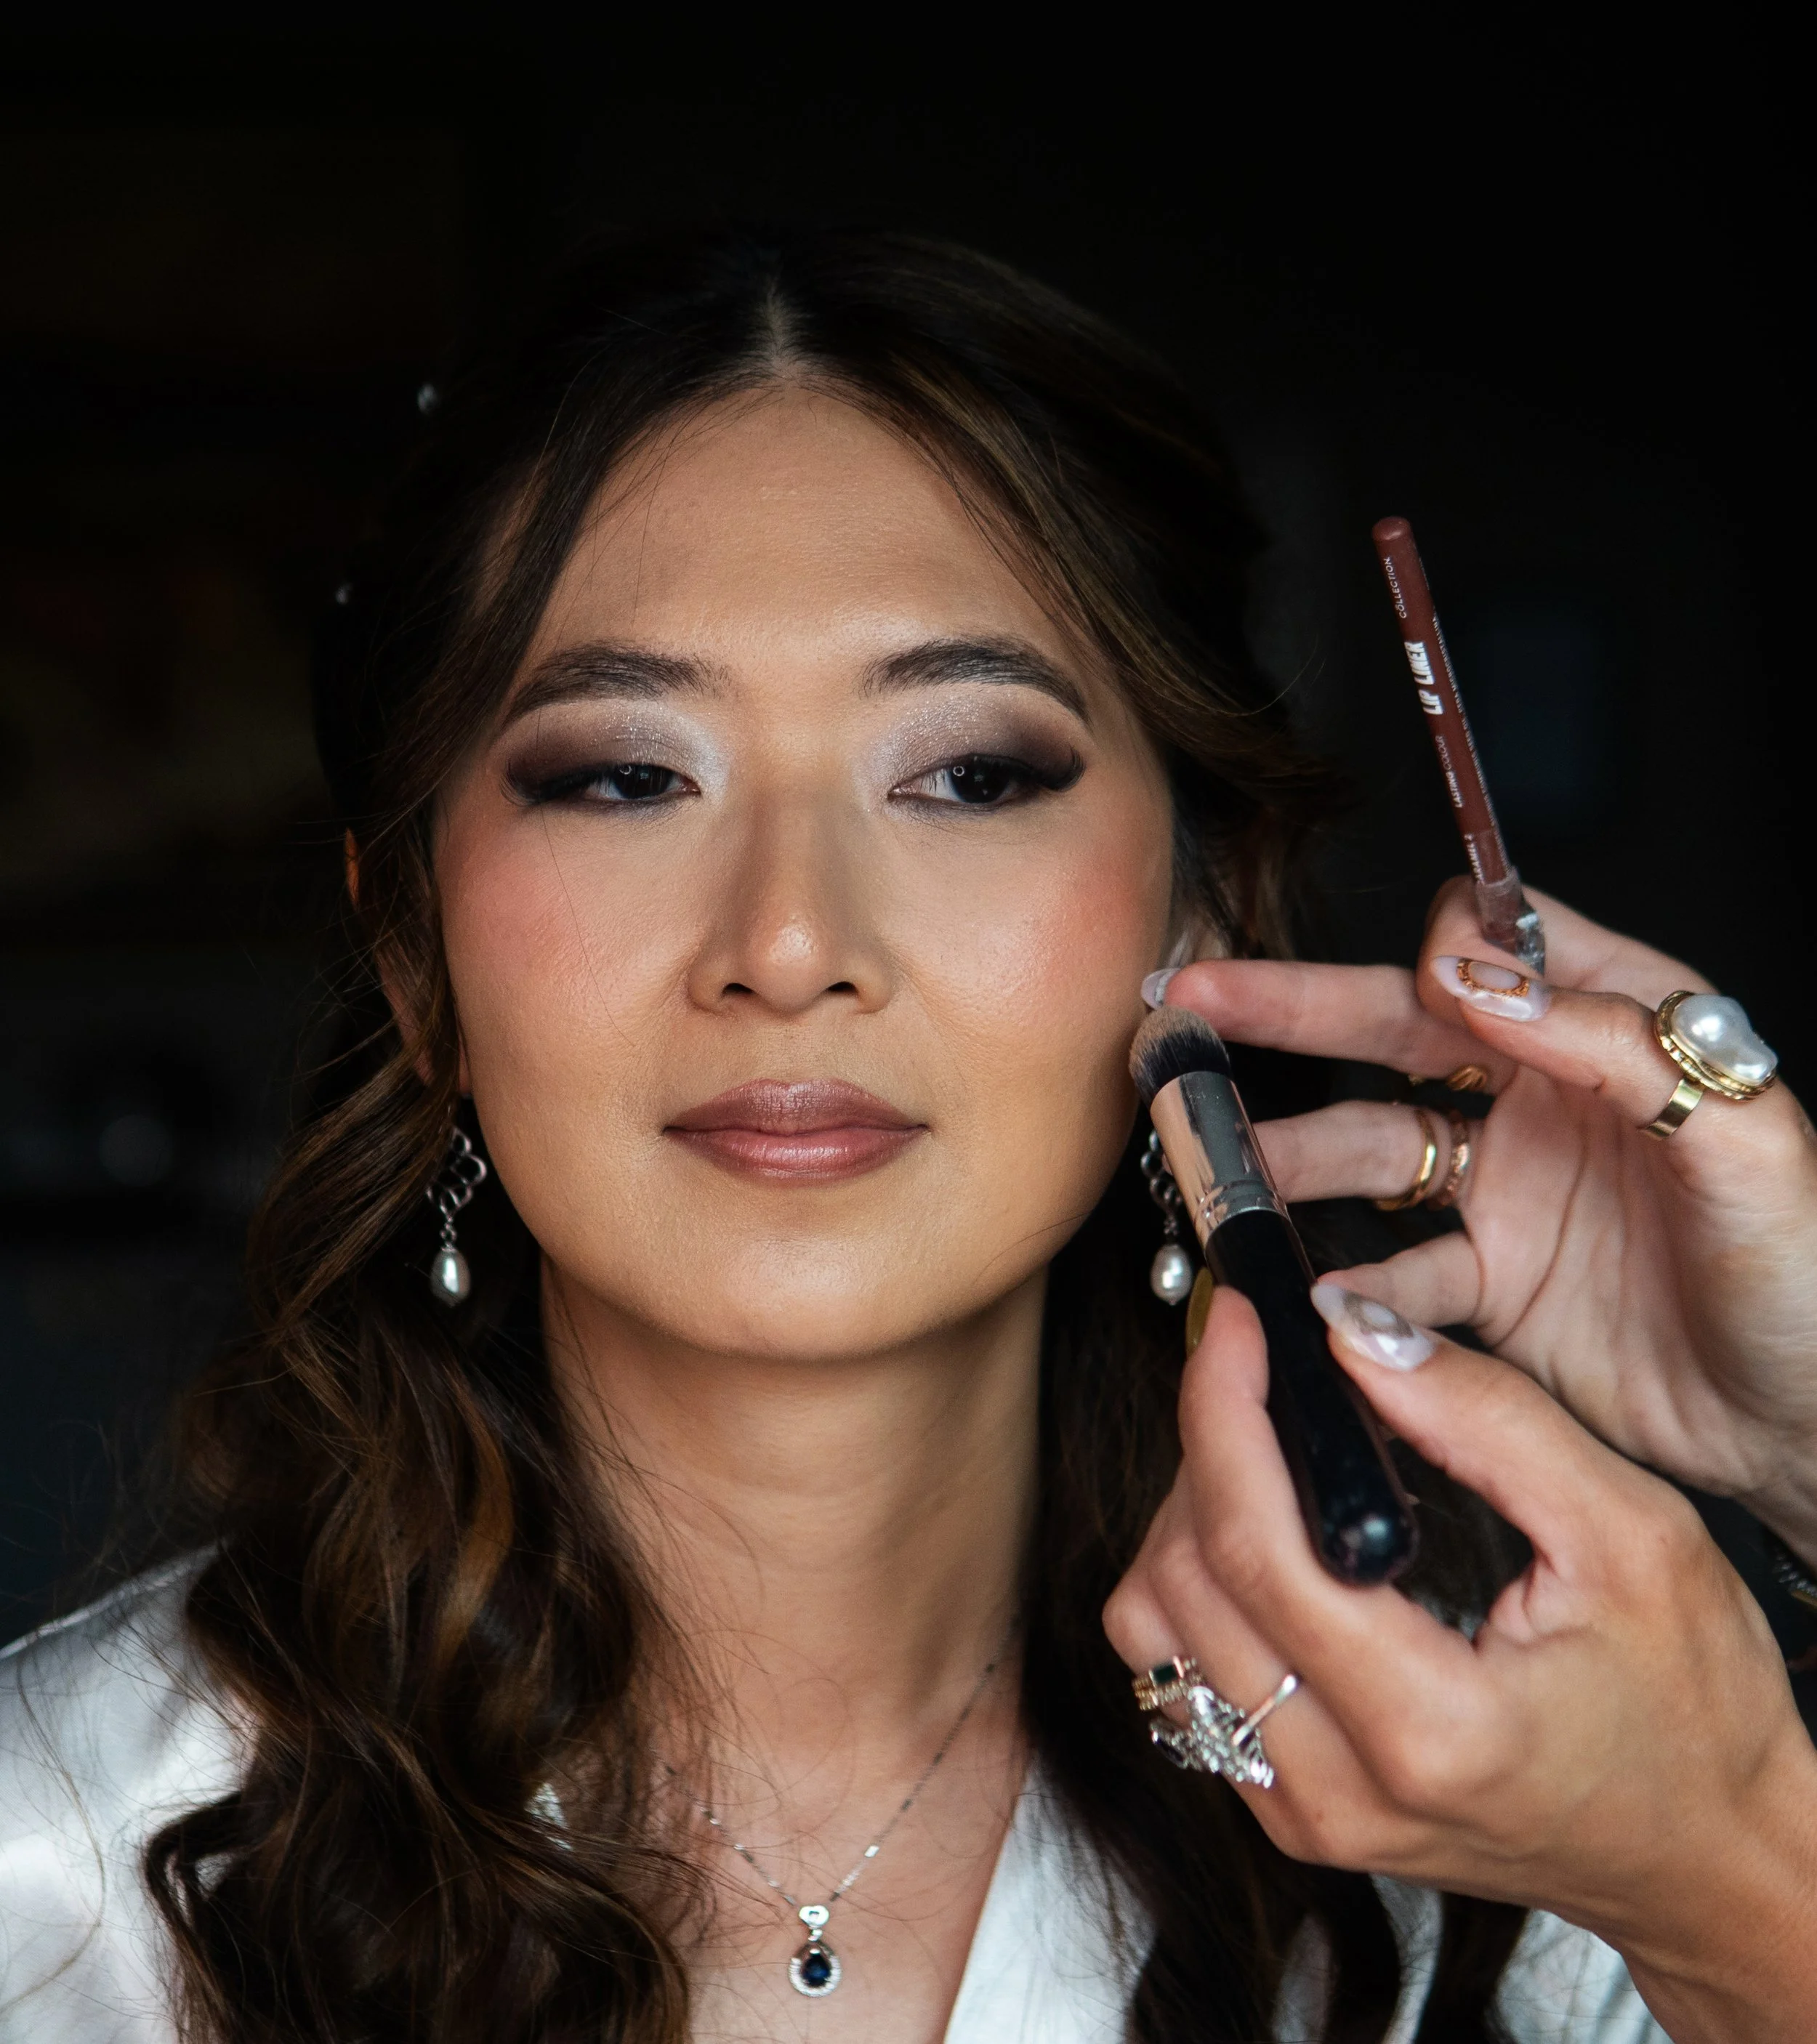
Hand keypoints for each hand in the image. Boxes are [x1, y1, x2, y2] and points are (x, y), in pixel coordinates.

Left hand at [1103, 1284, 1816, 2042]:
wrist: (1710, 1855)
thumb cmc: (1695, 1709)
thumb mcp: (1632, 1533)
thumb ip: (1486, 1421)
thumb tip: (1355, 1334)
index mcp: (1431, 1727)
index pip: (1253, 1550)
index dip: (1222, 1413)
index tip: (1239, 1325)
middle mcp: (1345, 1792)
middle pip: (1184, 1582)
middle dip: (1208, 1448)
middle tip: (1266, 1377)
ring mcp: (1308, 1815)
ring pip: (1157, 1630)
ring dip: (1189, 1517)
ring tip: (1272, 1457)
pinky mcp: (1294, 1814)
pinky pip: (1184, 1678)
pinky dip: (1201, 1585)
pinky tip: (1270, 1534)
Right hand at [1163, 880, 1816, 1558]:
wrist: (1811, 1429)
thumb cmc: (1809, 1276)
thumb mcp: (1744, 1139)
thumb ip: (1613, 1042)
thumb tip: (1477, 975)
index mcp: (1613, 1030)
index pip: (1497, 944)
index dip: (1444, 951)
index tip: (1430, 989)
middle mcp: (1544, 1096)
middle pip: (1393, 1028)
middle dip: (1287, 1011)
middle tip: (1192, 998)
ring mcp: (1507, 1189)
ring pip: (1367, 1145)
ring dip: (1289, 1154)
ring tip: (1220, 1166)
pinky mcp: (1489, 1284)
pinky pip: (1394, 1272)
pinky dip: (1350, 1290)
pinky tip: (1320, 1303)